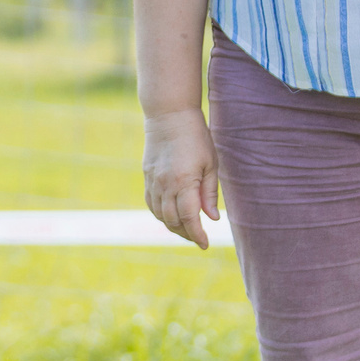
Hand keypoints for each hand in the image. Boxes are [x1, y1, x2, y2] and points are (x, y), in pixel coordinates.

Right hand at [142, 108, 222, 247]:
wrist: (169, 116)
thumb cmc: (196, 137)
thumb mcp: (210, 163)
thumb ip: (209, 192)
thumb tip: (212, 218)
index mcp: (184, 182)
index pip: (190, 218)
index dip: (197, 234)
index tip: (205, 244)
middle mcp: (165, 185)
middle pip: (174, 221)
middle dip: (187, 234)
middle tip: (198, 238)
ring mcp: (153, 182)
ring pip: (160, 215)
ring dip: (173, 227)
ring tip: (187, 230)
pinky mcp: (147, 177)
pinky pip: (151, 204)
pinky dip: (161, 215)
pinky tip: (171, 216)